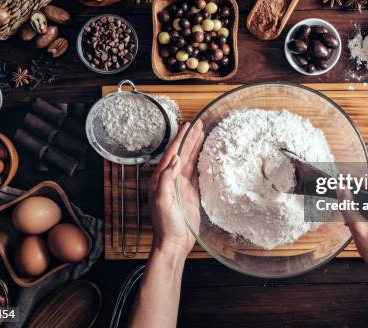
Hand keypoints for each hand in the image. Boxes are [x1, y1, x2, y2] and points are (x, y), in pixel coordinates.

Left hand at [147, 121, 203, 257]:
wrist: (174, 243)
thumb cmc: (165, 224)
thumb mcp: (162, 200)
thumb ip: (166, 179)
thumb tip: (175, 159)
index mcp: (160, 179)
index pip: (172, 154)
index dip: (180, 139)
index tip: (188, 126)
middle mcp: (171, 179)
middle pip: (182, 153)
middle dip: (190, 138)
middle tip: (199, 124)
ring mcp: (181, 185)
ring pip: (190, 160)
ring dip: (196, 146)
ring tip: (203, 133)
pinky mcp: (191, 193)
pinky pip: (197, 172)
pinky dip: (201, 161)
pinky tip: (206, 153)